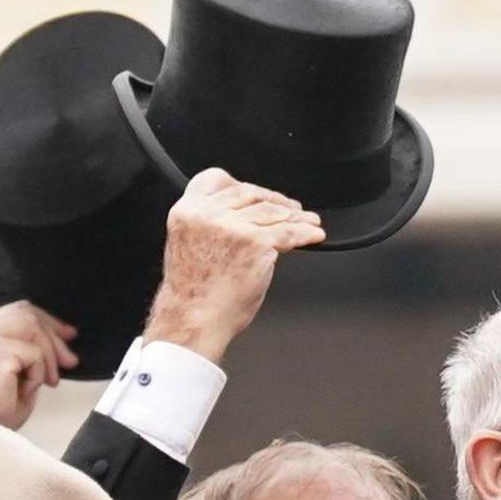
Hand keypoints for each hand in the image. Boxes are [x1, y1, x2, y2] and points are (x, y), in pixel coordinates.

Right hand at [0, 301, 75, 427]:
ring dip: (48, 355)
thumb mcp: (12, 371)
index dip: (47, 321)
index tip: (68, 335)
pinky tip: (26, 390)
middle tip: (69, 361)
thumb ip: (27, 348)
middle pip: (27, 313)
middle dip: (54, 336)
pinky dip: (38, 373)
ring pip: (32, 327)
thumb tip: (62, 339)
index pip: (17, 311)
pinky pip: (33, 353)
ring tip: (48, 381)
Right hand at [139, 169, 325, 364]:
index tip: (256, 193)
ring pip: (272, 211)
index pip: (216, 179)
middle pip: (250, 192)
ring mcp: (233, 226)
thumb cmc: (193, 293)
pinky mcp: (256, 242)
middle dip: (274, 200)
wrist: (194, 320)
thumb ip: (210, 223)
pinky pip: (289, 232)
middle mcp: (208, 213)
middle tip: (290, 208)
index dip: (239, 183)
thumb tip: (243, 215)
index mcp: (187, 211)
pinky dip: (306, 232)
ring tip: (307, 221)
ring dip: (295, 216)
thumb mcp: (190, 244)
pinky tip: (313, 234)